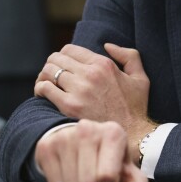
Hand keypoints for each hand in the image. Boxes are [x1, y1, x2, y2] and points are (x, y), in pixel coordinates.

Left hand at [35, 43, 153, 158]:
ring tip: (46, 84)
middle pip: (56, 58)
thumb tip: (107, 45)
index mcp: (103, 64)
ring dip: (44, 76)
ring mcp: (79, 90)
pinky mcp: (70, 106)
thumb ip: (129, 56)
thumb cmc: (135, 109)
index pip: (70, 49)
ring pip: (48, 71)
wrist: (132, 136)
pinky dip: (40, 88)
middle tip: (52, 75)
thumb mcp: (140, 78)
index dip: (63, 55)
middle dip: (52, 64)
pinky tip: (42, 94)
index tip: (63, 65)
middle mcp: (90, 74)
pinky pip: (45, 88)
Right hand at [35, 120, 147, 181]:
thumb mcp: (130, 177)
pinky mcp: (47, 146)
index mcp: (113, 133)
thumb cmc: (110, 163)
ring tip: (82, 174)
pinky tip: (69, 171)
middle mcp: (88, 129)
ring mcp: (65, 136)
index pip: (107, 177)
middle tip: (95, 179)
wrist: (80, 142)